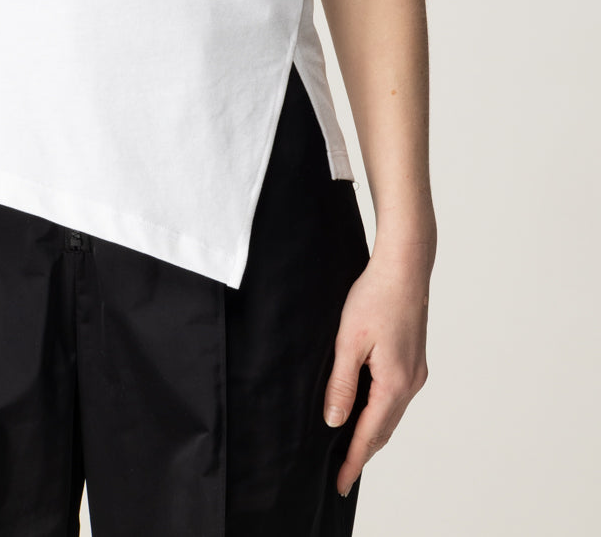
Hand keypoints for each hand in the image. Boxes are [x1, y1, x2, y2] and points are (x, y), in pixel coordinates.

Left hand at [323, 245, 431, 496]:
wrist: (405, 267)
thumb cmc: (375, 296)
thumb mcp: (349, 340)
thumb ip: (342, 383)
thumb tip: (334, 421)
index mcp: (394, 383)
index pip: (369, 434)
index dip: (354, 461)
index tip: (341, 484)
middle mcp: (411, 384)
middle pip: (383, 429)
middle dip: (363, 453)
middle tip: (343, 475)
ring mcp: (416, 372)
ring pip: (391, 414)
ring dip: (372, 433)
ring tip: (351, 449)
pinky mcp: (415, 361)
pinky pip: (396, 398)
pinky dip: (381, 412)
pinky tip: (367, 411)